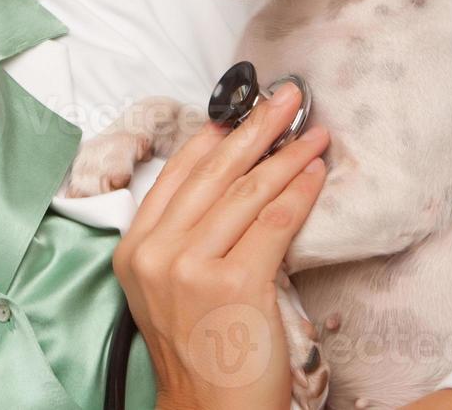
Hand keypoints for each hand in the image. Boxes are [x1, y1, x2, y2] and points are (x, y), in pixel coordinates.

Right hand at [111, 83, 329, 409]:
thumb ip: (186, 236)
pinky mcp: (233, 285)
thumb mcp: (171, 287)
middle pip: (213, 174)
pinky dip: (298, 193)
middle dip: (256, 129)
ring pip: (246, 194)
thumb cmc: (201, 351)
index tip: (243, 108)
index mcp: (135, 249)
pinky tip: (315, 173)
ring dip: (287, 156)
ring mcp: (192, 269)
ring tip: (314, 134)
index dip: (215, 136)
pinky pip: (273, 223)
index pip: (178, 174)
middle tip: (288, 99)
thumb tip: (228, 176)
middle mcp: (157, 254)